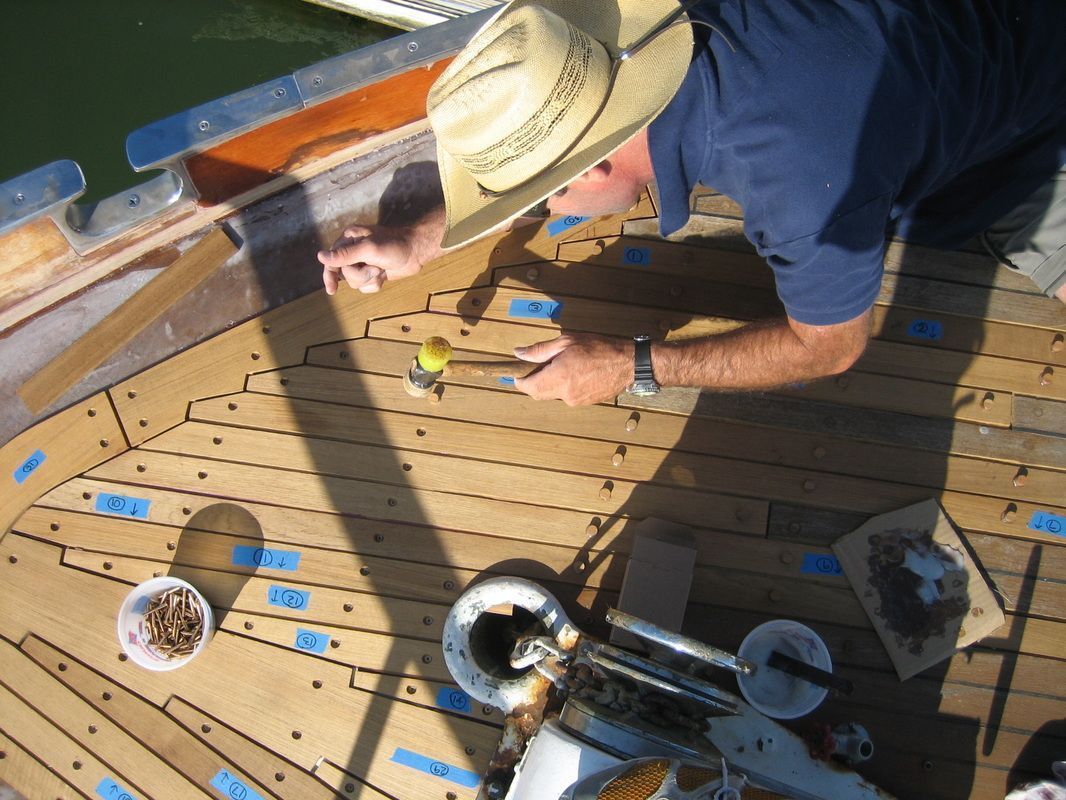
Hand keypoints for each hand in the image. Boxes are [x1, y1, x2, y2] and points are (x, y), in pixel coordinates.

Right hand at [317, 224, 425, 294]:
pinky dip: (375, 284)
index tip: (332, 290)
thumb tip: (320, 256)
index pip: (332, 260)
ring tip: (381, 270)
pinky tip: (383, 275)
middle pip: (344, 274)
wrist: (416, 253)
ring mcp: (362, 263)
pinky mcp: (372, 273)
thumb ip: (345, 254)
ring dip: (369, 279)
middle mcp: (353, 251)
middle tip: (376, 268)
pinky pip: (365, 286)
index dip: (329, 275)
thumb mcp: (369, 249)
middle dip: (361, 275)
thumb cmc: (395, 246)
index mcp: (349, 239)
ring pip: (355, 282)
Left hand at [512, 333, 633, 405]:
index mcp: (559, 377)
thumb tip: (519, 353)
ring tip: (562, 365)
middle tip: (538, 366)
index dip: (519, 380)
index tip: (517, 371)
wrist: (629, 364)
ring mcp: (575, 401)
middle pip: (538, 394)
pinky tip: (575, 372)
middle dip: (533, 382)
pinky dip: (564, 386)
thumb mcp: (567, 341)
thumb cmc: (600, 348)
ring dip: (550, 383)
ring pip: (553, 394)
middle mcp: (565, 393)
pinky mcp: (584, 403)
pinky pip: (566, 396)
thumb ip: (540, 350)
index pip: (528, 387)